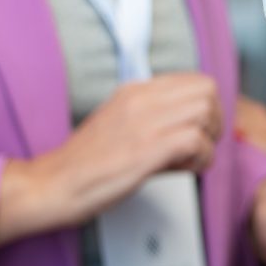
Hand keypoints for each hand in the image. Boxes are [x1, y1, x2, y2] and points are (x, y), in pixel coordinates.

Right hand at [0, 72, 223, 244]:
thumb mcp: (120, 127)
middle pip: (207, 89)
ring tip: (191, 160)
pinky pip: (196, 141)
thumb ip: (156, 123)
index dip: (206, 108)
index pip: (194, 80)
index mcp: (134, 91)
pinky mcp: (144, 150)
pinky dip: (201, 158)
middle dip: (215, 119)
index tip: (199, 131)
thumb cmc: (85, 165)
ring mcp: (142, 123)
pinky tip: (186, 171)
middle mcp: (140, 100)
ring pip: (205, 110)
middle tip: (202, 145)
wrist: (51, 185)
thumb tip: (194, 135)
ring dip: (209, 139)